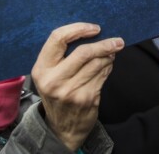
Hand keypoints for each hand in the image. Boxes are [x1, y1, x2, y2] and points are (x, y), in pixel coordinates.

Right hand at [31, 23, 123, 151]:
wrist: (62, 129)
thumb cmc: (57, 94)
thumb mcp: (50, 75)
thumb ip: (62, 55)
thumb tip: (92, 33)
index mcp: (41, 69)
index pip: (58, 38)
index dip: (79, 29)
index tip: (95, 28)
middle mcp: (53, 80)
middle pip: (83, 51)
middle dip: (104, 44)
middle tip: (117, 41)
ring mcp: (70, 91)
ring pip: (97, 63)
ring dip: (108, 56)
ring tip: (111, 53)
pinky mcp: (86, 98)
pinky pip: (102, 75)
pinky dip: (108, 67)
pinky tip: (108, 66)